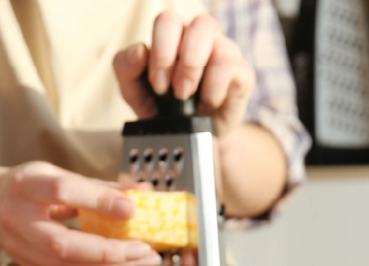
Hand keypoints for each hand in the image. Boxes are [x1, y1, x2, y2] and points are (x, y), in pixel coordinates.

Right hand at [0, 162, 160, 265]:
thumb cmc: (33, 187)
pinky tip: (126, 265)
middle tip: (144, 248)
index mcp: (26, 184)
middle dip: (109, 250)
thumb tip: (143, 191)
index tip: (131, 209)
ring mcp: (20, 246)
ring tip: (144, 260)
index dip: (99, 201)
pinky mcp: (29, 264)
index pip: (62, 191)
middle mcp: (17, 217)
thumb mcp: (62, 174)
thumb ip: (102, 186)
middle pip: (63, 243)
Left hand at [113, 11, 254, 137]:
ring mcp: (226, 52)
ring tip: (188, 98)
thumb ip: (126, 68)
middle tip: (176, 92)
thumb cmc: (162, 109)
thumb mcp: (134, 92)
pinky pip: (232, 69)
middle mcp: (202, 38)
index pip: (169, 21)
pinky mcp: (242, 73)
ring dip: (198, 74)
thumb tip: (139, 51)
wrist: (188, 140)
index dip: (162, 51)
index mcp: (174, 35)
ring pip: (221, 47)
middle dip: (185, 61)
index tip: (159, 85)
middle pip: (201, 24)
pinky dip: (215, 90)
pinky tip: (207, 104)